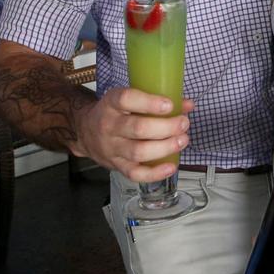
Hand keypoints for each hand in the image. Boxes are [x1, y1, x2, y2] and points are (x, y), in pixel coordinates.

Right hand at [73, 87, 193, 181]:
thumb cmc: (114, 113)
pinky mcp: (116, 166)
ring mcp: (112, 148)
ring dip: (165, 147)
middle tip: (183, 124)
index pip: (126, 100)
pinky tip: (171, 166)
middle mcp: (109, 126)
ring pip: (138, 152)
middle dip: (166, 127)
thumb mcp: (129, 99)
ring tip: (182, 140)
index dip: (149, 103)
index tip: (169, 105)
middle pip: (138, 128)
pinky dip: (155, 173)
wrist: (85, 132)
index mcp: (111, 104)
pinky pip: (135, 174)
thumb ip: (157, 100)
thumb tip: (188, 105)